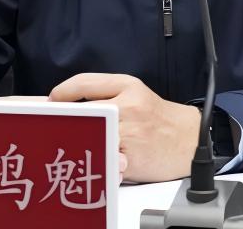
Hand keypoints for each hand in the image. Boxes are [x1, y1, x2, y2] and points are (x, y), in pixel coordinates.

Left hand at [49, 73, 199, 182]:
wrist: (190, 140)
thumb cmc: (157, 118)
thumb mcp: (135, 94)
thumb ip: (105, 94)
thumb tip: (67, 102)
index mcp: (128, 86)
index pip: (85, 83)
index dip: (63, 92)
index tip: (52, 101)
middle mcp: (129, 106)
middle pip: (83, 110)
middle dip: (66, 119)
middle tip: (53, 125)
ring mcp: (130, 132)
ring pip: (90, 135)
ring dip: (78, 140)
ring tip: (70, 142)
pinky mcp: (131, 158)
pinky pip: (103, 158)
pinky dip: (95, 159)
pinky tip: (94, 157)